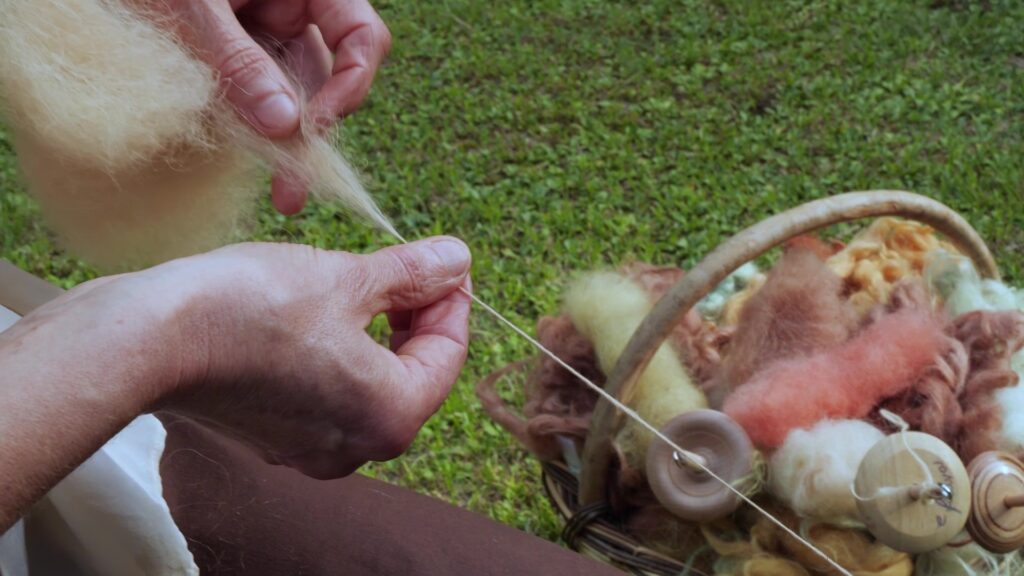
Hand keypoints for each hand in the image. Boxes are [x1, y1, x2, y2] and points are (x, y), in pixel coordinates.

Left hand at [146, 0, 390, 214]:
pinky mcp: (240, 56)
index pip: (362, 37)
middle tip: (295, 187)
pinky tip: (249, 161)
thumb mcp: (196, 8)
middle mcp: (297, 10)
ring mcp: (269, 34)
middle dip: (313, 133)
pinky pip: (260, 98)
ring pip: (294, 95)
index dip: (352, 83)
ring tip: (284, 192)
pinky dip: (254, 128)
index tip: (313, 126)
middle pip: (329, 76)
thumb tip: (285, 126)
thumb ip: (240, 61)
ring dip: (285, 141)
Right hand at [150, 238, 471, 478]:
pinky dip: (341, 353)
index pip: (448, 353)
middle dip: (416, 317)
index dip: (452, 298)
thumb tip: (459, 259)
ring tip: (366, 282)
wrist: (149, 341)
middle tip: (408, 266)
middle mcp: (358, 447)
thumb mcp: (347, 278)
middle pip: (414, 373)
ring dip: (379, 332)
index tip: (445, 260)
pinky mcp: (276, 435)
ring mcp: (313, 448)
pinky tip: (325, 313)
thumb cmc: (252, 308)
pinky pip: (331, 393)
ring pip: (372, 383)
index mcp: (391, 416)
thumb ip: (413, 274)